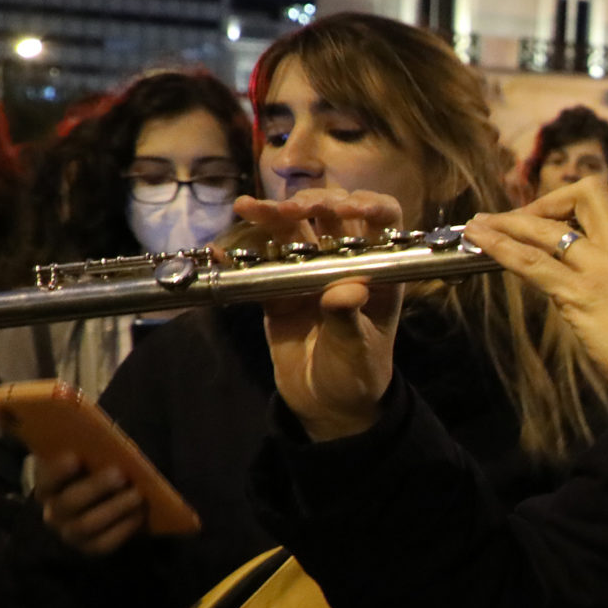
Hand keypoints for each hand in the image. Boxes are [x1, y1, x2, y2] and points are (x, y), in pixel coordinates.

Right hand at [34, 450, 145, 556]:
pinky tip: (139, 514)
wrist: (102, 502)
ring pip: (86, 524)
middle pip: (69, 502)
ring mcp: (70, 533)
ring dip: (115, 508)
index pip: (46, 479)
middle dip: (96, 487)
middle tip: (121, 475)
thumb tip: (108, 444)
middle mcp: (54, 512)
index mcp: (48, 486)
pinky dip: (123, 529)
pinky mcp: (90, 548)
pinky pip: (104, 544)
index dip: (58, 470)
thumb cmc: (95, 473)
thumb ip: (93, 452)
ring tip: (138, 495)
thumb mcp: (89, 460)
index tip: (75, 458)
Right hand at [235, 190, 406, 441]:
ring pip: (292, 230)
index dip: (370, 204)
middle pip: (331, 214)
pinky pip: (259, 261)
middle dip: (312, 203)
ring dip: (271, 214)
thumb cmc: (356, 373)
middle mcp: (344, 260)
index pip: (383, 221)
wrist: (326, 403)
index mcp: (379, 268)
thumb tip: (347, 288)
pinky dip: (241, 252)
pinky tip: (224, 249)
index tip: (350, 208)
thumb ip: (350, 318)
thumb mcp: (357, 348)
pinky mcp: (277, 287)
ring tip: (248, 207)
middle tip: (292, 210)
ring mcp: (308, 270)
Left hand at [464, 178, 607, 413]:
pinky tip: (480, 241)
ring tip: (479, 225)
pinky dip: (500, 247)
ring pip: (548, 228)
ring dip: (508, 223)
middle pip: (588, 193)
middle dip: (551, 200)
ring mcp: (602, 268)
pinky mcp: (580, 294)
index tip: (574, 214)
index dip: (602, 198)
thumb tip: (587, 274)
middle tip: (526, 219)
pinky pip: (532, 261)